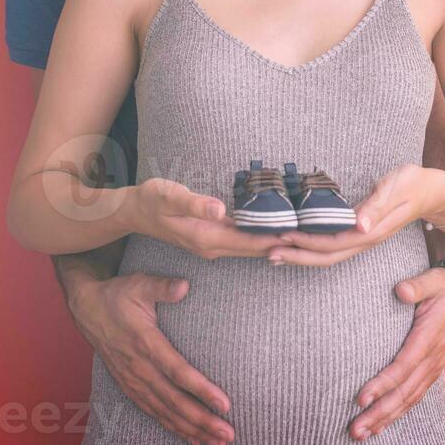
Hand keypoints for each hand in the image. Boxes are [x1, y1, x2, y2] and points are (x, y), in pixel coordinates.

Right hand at [69, 270, 234, 443]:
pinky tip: (190, 436)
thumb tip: (184, 286)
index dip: (201, 390)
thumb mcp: (139, 284)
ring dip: (191, 429)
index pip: (177, 372)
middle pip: (174, 401)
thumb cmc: (118, 295)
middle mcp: (139, 368)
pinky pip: (153, 412)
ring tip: (216, 441)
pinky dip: (172, 427)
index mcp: (145, 343)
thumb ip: (162, 286)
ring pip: (164, 412)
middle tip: (228, 433)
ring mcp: (133, 381)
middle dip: (202, 420)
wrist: (87, 308)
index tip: (224, 404)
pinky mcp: (129, 387)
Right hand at [128, 177, 294, 260]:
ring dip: (272, 242)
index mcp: (206, 237)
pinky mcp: (211, 237)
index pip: (248, 242)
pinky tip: (273, 230)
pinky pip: (241, 241)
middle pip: (254, 248)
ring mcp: (211, 244)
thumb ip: (195, 203)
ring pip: (249, 246)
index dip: (274, 239)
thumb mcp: (169, 196)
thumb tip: (220, 210)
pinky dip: (259, 237)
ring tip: (300, 235)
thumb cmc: (151, 200)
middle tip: (311, 237)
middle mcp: (212, 246)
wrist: (133, 212)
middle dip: (280, 244)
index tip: (299, 236)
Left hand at [267, 164, 444, 267]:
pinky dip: (313, 247)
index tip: (282, 239)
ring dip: (302, 255)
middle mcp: (365, 240)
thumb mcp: (396, 189)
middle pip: (326, 257)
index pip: (332, 244)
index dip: (306, 245)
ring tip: (276, 251)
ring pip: (329, 254)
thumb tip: (359, 227)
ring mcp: (364, 239)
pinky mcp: (363, 233)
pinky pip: (335, 246)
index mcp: (371, 232)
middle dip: (296, 256)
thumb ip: (377, 207)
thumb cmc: (414, 183)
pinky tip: (300, 242)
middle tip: (267, 252)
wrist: (435, 191)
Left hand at [349, 265, 444, 438]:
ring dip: (386, 418)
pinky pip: (415, 395)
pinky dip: (399, 412)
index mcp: (429, 338)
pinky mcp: (431, 369)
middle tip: (356, 429)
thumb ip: (417, 285)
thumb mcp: (434, 279)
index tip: (361, 398)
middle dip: (379, 413)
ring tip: (363, 433)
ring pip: (409, 399)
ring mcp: (433, 366)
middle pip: (404, 392)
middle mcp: (432, 358)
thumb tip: (401, 290)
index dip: (383, 384)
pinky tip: (382, 423)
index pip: (403, 366)